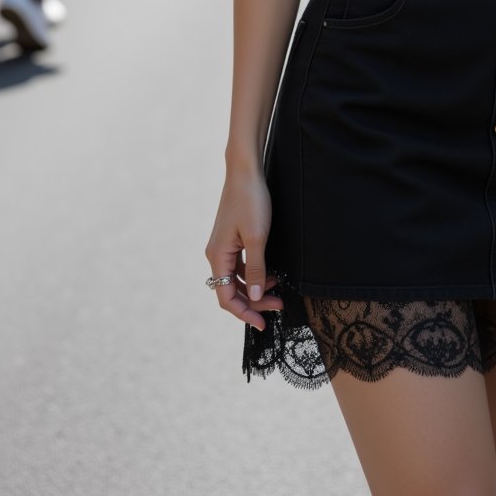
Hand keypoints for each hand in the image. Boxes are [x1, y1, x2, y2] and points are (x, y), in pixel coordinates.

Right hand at [205, 169, 284, 330]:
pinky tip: (271, 274)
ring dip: (256, 288)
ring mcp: (223, 247)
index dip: (244, 313)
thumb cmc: (251, 201)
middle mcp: (216, 255)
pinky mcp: (231, 239)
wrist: (246, 171)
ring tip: (278, 290)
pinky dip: (255, 274)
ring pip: (237, 279)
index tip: (264, 324)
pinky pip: (240, 266)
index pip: (226, 297)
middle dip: (254, 302)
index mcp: (218, 257)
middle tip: (279, 306)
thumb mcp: (257, 237)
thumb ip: (256, 269)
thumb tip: (254, 297)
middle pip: (231, 290)